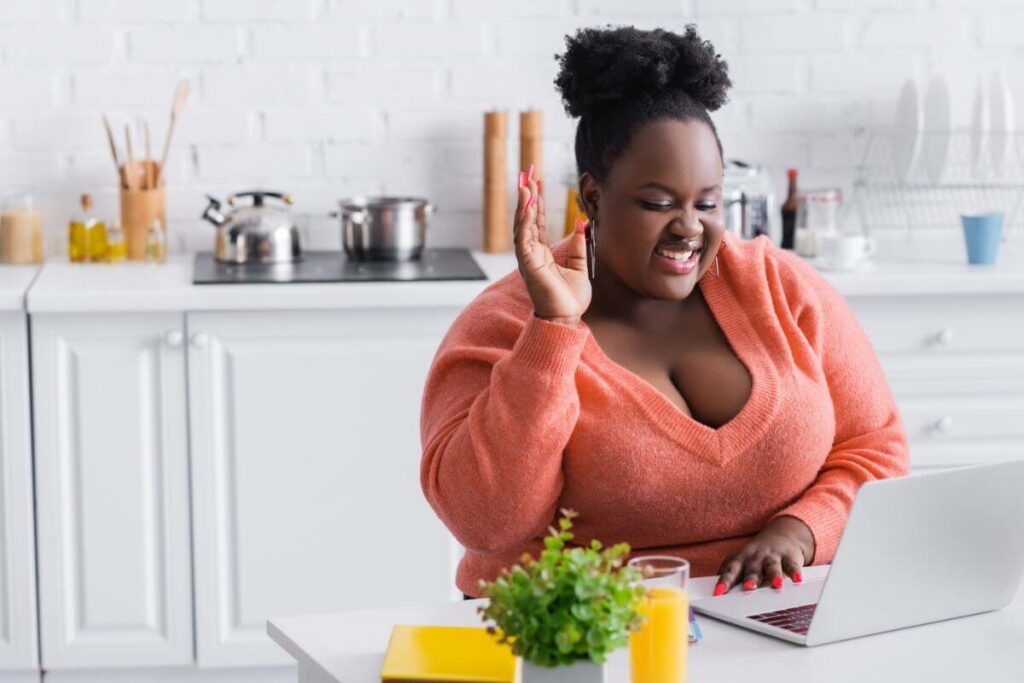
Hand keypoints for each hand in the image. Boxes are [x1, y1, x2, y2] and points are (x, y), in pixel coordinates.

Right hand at [513, 167, 590, 324]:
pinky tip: (528, 205)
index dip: (537, 200)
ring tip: (525, 183)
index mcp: (543, 251)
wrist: (567, 317)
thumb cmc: (571, 297)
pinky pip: (524, 237)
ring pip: (522, 224)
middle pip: (527, 217)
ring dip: (523, 203)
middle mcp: (533, 251)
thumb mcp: (580, 265)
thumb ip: (577, 245)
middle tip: (527, 172)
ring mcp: (528, 257)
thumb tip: (580, 225)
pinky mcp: (528, 264)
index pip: (538, 220)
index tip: (536, 180)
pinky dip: (525, 220)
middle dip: (527, 194)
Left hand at [713, 516, 814, 595]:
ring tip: (776, 584)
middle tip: (747, 588)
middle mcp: (755, 557)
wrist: (779, 537)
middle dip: (750, 579)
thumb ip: (731, 576)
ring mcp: (772, 556)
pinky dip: (795, 572)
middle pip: (752, 569)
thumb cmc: (755, 557)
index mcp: (740, 560)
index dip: (724, 581)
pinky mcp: (789, 557)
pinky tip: (797, 579)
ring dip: (773, 575)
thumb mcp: (740, 563)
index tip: (718, 593)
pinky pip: (792, 565)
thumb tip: (717, 594)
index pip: (730, 571)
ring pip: (772, 566)